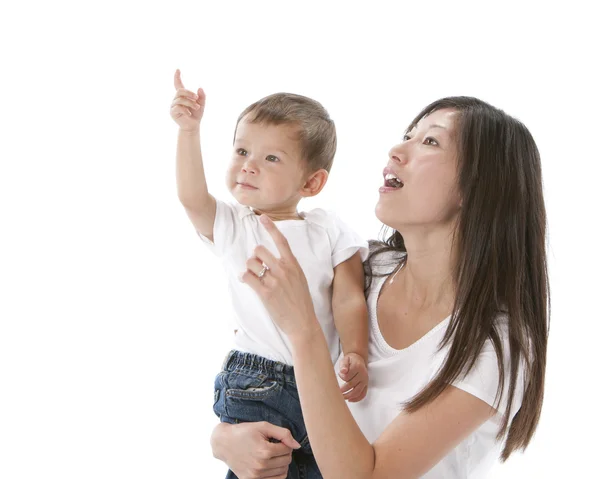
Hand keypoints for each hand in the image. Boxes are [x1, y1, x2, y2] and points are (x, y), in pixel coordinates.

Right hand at [170, 69, 205, 131]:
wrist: (193, 126)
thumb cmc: (196, 115)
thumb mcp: (201, 104)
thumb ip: (202, 96)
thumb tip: (200, 88)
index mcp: (183, 96)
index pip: (178, 84)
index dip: (177, 77)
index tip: (178, 69)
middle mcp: (176, 99)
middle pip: (180, 91)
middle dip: (189, 93)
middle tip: (197, 98)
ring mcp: (173, 105)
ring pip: (180, 99)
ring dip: (190, 103)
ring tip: (197, 108)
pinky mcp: (173, 112)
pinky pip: (178, 107)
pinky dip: (186, 109)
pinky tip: (189, 113)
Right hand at [211, 422, 299, 478]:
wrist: (223, 443)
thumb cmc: (244, 432)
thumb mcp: (264, 426)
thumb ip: (283, 434)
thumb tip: (297, 445)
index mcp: (264, 451)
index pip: (288, 449)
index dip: (285, 443)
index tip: (277, 440)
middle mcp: (260, 465)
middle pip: (287, 461)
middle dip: (285, 453)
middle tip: (276, 446)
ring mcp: (255, 476)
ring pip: (283, 473)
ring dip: (282, 463)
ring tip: (273, 456)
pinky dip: (276, 474)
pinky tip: (270, 465)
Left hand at [240, 215, 320, 340]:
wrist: (302, 322)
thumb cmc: (301, 301)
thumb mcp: (299, 279)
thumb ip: (288, 267)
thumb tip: (271, 260)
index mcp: (293, 264)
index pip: (281, 241)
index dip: (271, 227)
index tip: (263, 217)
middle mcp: (283, 270)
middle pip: (259, 250)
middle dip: (255, 257)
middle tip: (257, 266)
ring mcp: (274, 281)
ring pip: (251, 263)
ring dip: (249, 268)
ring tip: (253, 276)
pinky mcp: (265, 293)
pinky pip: (247, 277)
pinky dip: (244, 278)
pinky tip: (246, 281)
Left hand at [338, 352, 368, 401]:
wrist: (359, 360)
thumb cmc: (350, 360)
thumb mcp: (345, 359)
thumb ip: (343, 365)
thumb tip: (343, 371)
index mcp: (357, 367)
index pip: (347, 376)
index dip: (341, 376)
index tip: (339, 374)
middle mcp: (363, 374)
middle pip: (352, 385)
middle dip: (343, 390)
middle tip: (336, 392)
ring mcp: (365, 381)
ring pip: (357, 391)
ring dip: (349, 396)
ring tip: (342, 398)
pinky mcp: (366, 385)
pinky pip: (363, 394)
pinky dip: (357, 399)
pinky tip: (350, 400)